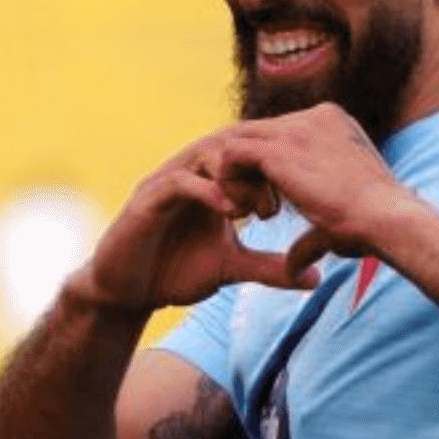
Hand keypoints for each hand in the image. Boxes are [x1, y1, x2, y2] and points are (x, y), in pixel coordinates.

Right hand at [73, 132, 315, 314]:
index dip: (278, 170)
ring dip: (238, 177)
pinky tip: (231, 211)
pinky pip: (179, 181)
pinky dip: (207, 190)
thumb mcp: (232, 268)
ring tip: (259, 208)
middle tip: (283, 204)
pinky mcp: (147, 198)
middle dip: (263, 169)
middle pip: (235, 146)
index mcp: (213, 181)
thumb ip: (269, 267)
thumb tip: (313, 278)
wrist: (126, 292)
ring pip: (209, 156)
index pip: (251, 155)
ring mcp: (168, 180)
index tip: (299, 201)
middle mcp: (192, 172)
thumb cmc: (175, 271)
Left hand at [216, 105, 422, 272]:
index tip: (272, 207)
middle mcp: (314, 117)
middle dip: (249, 171)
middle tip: (251, 211)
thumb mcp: (337, 219)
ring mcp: (295, 128)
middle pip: (258, 133)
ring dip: (237, 177)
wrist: (387, 222)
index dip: (269, 169)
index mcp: (332, 124)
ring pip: (240, 140)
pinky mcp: (278, 149)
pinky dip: (229, 181)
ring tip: (246, 214)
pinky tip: (243, 212)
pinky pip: (230, 153)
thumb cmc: (372, 227)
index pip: (282, 134)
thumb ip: (310, 234)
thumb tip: (295, 267)